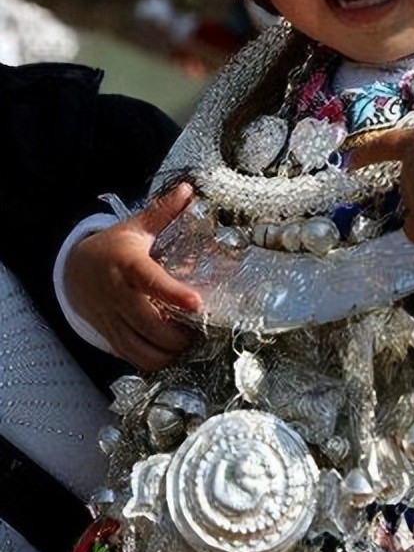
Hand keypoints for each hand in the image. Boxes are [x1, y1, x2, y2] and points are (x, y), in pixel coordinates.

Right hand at [64, 183, 203, 370]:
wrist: (73, 270)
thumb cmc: (112, 248)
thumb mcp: (134, 228)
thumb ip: (163, 213)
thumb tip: (188, 190)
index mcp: (128, 265)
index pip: (152, 281)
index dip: (174, 294)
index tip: (198, 303)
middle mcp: (119, 295)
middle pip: (149, 324)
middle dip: (178, 335)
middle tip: (201, 331)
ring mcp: (112, 318)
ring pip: (140, 348)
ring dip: (168, 352)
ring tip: (188, 345)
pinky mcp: (109, 335)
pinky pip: (131, 357)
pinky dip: (153, 361)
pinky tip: (170, 353)